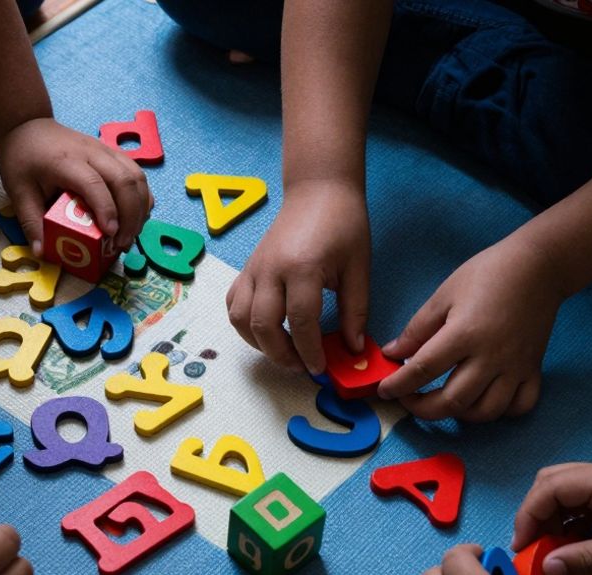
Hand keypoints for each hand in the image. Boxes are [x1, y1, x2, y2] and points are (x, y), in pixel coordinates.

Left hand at [0, 117, 150, 255]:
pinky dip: (142, 196)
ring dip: (140, 207)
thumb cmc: (22, 157)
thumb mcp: (18, 190)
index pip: (94, 184)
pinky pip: (137, 173)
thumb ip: (30, 221)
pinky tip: (137, 216)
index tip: (110, 234)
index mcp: (66, 161)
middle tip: (122, 243)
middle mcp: (91, 153)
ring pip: (137, 175)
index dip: (106, 209)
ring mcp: (106, 150)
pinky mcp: (113, 153)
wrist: (28, 125)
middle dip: (131, 215)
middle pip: (124, 180)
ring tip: (131, 234)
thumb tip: (41, 251)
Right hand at [226, 182, 370, 373]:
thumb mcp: (358, 268)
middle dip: (281, 355)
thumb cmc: (343, 224)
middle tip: (302, 366)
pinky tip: (265, 330)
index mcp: (302, 268)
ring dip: (259, 343)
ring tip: (283, 352)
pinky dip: (244, 323)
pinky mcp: (247, 268)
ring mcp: (254, 268)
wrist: (318, 190)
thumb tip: (353, 348)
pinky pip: (233, 303)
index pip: (301, 322)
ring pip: (240, 318)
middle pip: (263, 325)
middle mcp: (271, 269)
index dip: (310, 352)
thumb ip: (355, 311)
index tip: (320, 368)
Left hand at [376, 237, 559, 421]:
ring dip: (459, 415)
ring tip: (443, 401)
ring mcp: (515, 367)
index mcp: (464, 334)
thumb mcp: (444, 295)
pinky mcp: (534, 369)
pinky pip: (520, 406)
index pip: (423, 371)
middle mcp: (491, 357)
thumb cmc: (488, 274)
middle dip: (423, 409)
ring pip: (486, 412)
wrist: (538, 267)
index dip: (398, 385)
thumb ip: (417, 329)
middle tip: (409, 400)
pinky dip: (500, 412)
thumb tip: (392, 354)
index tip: (384, 390)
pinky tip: (483, 400)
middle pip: (453, 402)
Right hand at [512, 459, 591, 574]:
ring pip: (567, 493)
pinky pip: (585, 504)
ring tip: (553, 551)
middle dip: (536, 514)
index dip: (528, 516)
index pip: (550, 487)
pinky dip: (572, 523)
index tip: (522, 547)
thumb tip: (546, 568)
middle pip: (552, 483)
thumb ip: (585, 558)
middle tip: (534, 547)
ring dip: (554, 519)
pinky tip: (574, 546)